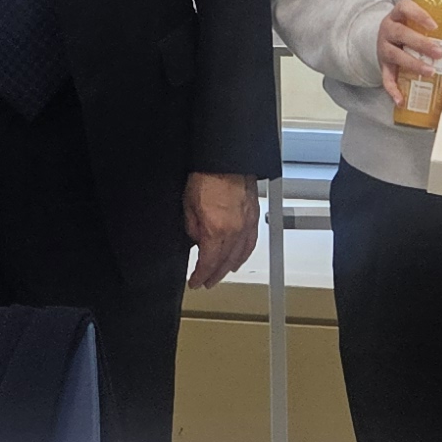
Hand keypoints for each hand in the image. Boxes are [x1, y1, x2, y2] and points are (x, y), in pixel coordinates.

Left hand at [182, 171, 258, 289]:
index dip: (200, 276)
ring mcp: (246, 224)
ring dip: (229, 268)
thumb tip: (197, 241)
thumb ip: (193, 229)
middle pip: (225, 262)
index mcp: (216, 230)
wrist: (225, 159)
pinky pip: (251, 242)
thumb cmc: (206, 177)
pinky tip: (239, 258)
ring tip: (221, 274)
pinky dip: (244, 254)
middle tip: (207, 282)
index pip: (208, 263)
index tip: (195, 282)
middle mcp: (234, 231)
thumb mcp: (188, 206)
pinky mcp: (253, 216)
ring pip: (240, 255)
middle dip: (215, 275)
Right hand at [376, 0, 441, 94]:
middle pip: (401, 33)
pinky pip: (386, 78)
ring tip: (430, 71)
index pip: (404, 8)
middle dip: (421, 43)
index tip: (434, 26)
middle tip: (439, 52)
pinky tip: (401, 99)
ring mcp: (384, 47)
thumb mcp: (419, 23)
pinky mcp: (382, 64)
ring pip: (395, 55)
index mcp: (398, 15)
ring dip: (413, 64)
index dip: (418, 15)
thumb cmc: (407, 28)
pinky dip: (392, 89)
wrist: (384, 38)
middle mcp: (388, 29)